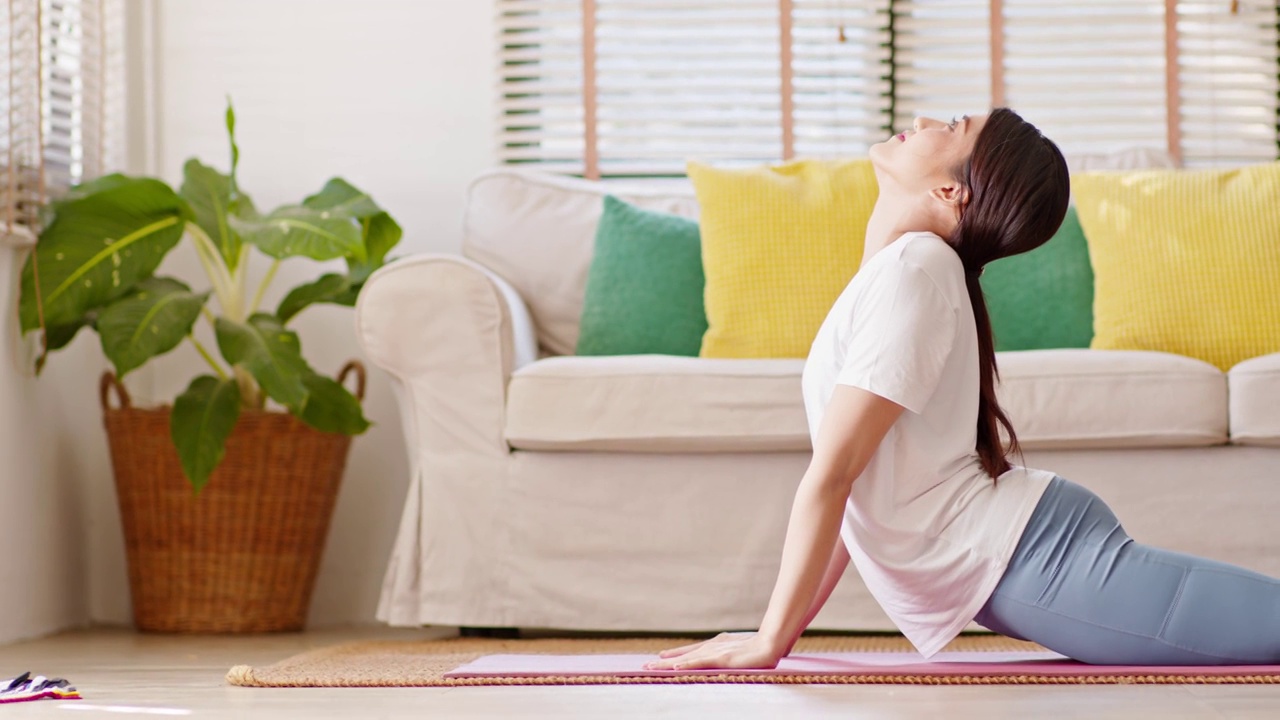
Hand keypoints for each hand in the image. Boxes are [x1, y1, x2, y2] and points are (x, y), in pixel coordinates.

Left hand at [643, 632, 781, 671]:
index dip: (676, 654)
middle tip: (645, 666)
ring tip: (651, 668)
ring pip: (687, 658)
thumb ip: (732, 654)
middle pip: (684, 654)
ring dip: (668, 664)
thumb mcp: (742, 651)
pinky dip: (687, 664)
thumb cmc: (761, 647)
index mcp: (717, 644)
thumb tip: (730, 657)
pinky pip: (700, 663)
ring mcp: (716, 652)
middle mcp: (713, 646)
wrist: (772, 643)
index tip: (661, 656)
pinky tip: (675, 667)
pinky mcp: (721, 659)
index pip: (692, 651)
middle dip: (665, 660)